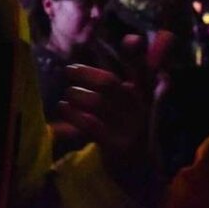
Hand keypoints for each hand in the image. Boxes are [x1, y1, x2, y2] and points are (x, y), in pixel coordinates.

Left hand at [56, 32, 174, 181]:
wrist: (140, 170)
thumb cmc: (129, 127)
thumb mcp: (133, 101)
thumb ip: (134, 72)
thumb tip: (132, 37)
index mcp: (144, 95)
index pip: (145, 70)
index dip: (139, 55)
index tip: (131, 39)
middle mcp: (139, 109)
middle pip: (110, 83)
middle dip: (86, 73)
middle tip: (69, 70)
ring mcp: (130, 128)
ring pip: (97, 103)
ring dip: (76, 95)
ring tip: (67, 94)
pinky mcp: (117, 146)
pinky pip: (91, 125)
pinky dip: (73, 115)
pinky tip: (63, 108)